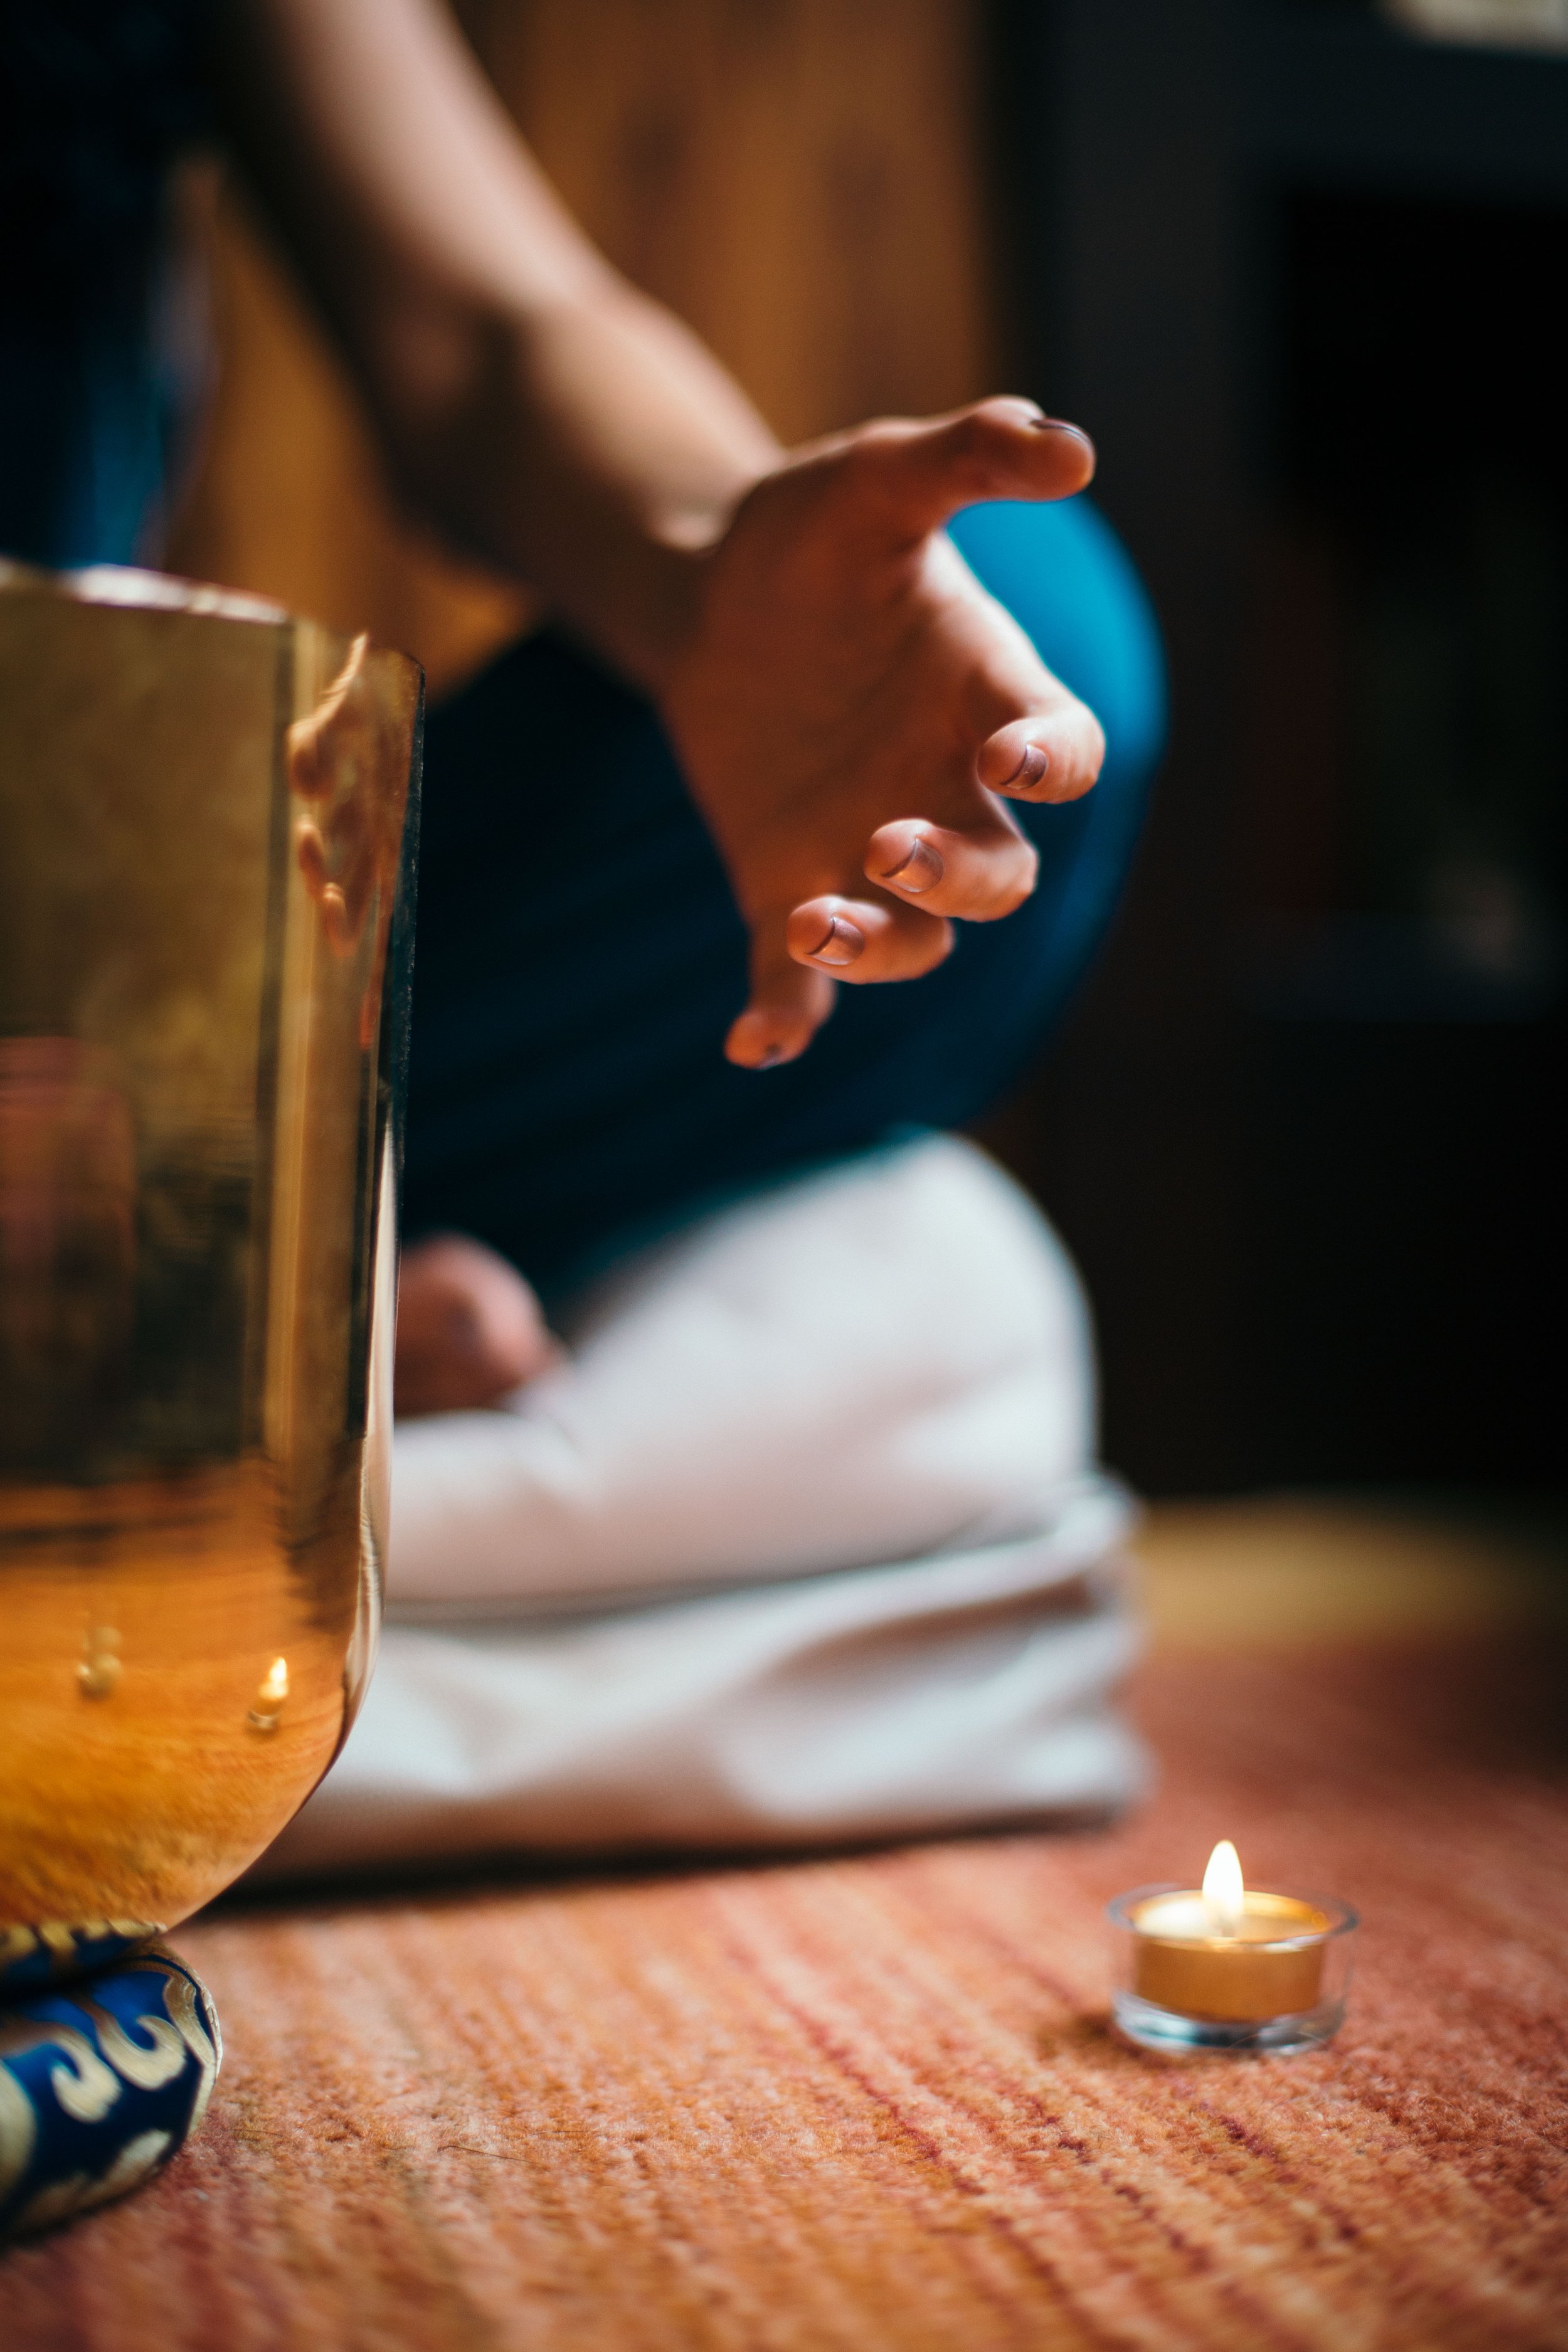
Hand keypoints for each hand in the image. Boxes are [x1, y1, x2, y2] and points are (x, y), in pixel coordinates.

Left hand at [659, 398, 1104, 1066]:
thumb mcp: (878, 477)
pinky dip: (785, 1019)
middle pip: (998, 875)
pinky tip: (749, 1044)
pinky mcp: (790, 891)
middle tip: (889, 844)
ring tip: (813, 923)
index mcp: (990, 700)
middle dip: (958, 877)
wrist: (707, 592)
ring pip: (915, 944)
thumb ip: (968, 454)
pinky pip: (802, 983)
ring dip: (878, 950)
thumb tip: (1071, 443)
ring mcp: (869, 855)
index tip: (1015, 764)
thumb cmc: (811, 536)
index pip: (1064, 753)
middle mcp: (948, 793)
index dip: (1054, 768)